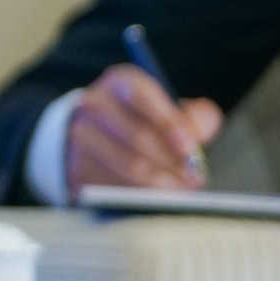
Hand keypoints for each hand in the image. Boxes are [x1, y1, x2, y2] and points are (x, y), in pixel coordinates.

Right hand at [62, 64, 224, 191]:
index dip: (170, 124)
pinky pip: (112, 185)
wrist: (92, 132)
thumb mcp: (164, 107)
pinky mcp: (76, 166)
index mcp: (120, 82)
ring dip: (158, 182)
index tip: (191, 150)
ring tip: (179, 190)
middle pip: (136, 135)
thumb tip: (202, 126)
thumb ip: (192, 116)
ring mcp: (81, 136)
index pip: (143, 98)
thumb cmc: (140, 120)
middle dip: (170, 161)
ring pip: (125, 164)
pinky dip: (138, 195)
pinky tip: (156, 198)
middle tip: (194, 178)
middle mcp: (94, 104)